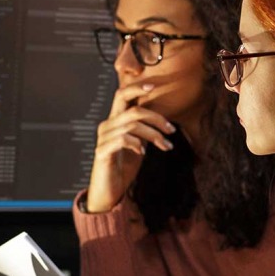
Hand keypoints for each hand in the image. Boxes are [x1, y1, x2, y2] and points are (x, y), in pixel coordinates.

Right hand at [87, 81, 175, 211]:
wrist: (110, 189)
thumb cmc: (124, 166)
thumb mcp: (139, 143)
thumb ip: (145, 130)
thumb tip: (163, 120)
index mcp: (115, 120)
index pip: (122, 95)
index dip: (137, 88)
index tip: (154, 86)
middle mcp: (107, 126)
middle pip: (132, 110)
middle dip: (156, 118)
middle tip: (171, 130)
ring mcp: (103, 138)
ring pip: (132, 125)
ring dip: (154, 135)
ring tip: (166, 146)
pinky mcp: (103, 152)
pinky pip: (122, 139)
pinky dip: (136, 143)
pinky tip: (143, 152)